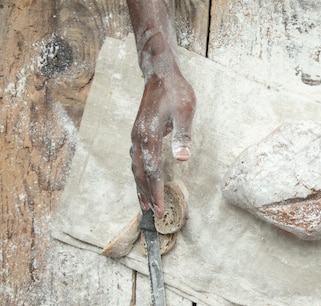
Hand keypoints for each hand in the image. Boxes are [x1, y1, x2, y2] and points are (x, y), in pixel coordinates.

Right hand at [130, 66, 195, 217]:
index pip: (152, 171)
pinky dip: (139, 175)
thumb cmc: (175, 93)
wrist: (160, 75)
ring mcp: (136, 137)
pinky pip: (136, 161)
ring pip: (135, 168)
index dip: (156, 192)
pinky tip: (143, 181)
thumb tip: (183, 158)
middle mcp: (138, 139)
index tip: (160, 209)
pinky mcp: (138, 135)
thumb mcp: (185, 112)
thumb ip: (183, 136)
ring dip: (140, 187)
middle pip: (140, 174)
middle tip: (153, 214)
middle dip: (146, 195)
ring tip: (145, 204)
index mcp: (148, 137)